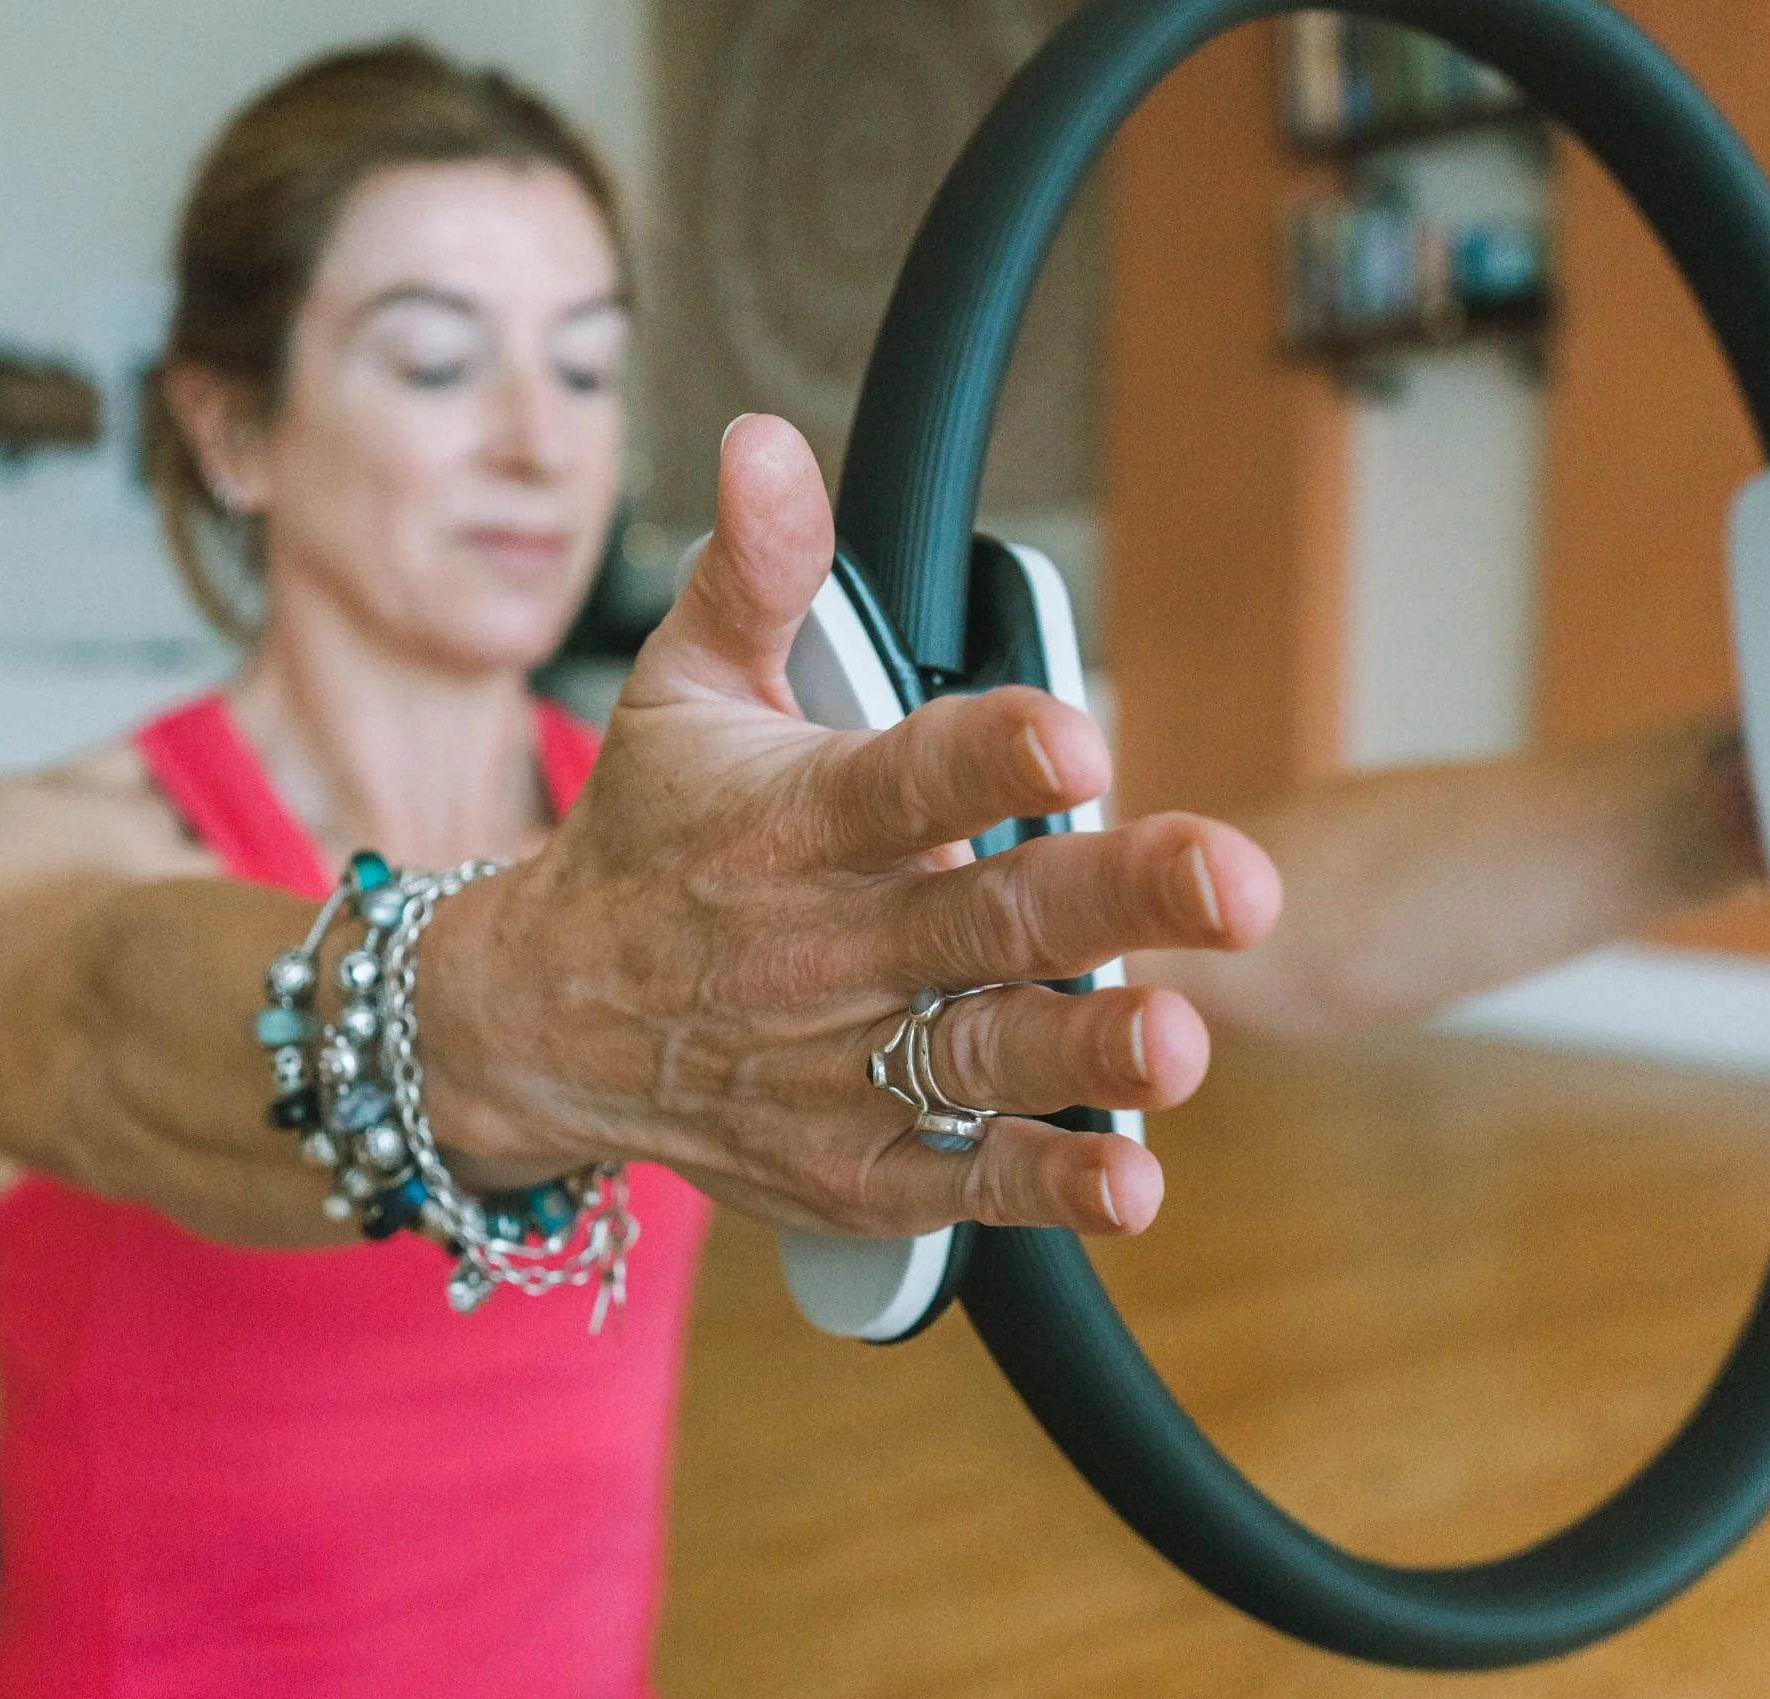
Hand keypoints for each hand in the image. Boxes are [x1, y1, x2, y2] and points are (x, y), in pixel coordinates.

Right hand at [418, 415, 1281, 1236]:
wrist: (537, 1022)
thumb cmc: (643, 843)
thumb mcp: (678, 693)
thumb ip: (755, 576)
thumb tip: (768, 443)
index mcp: (794, 820)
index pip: (898, 777)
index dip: (985, 755)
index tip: (1075, 733)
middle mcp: (823, 946)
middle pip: (980, 918)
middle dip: (1111, 897)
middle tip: (1232, 881)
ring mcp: (835, 1066)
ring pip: (978, 1056)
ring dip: (1083, 1053)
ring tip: (1175, 1042)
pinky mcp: (847, 1162)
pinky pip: (956, 1177)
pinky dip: (1040, 1184)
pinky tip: (1125, 1182)